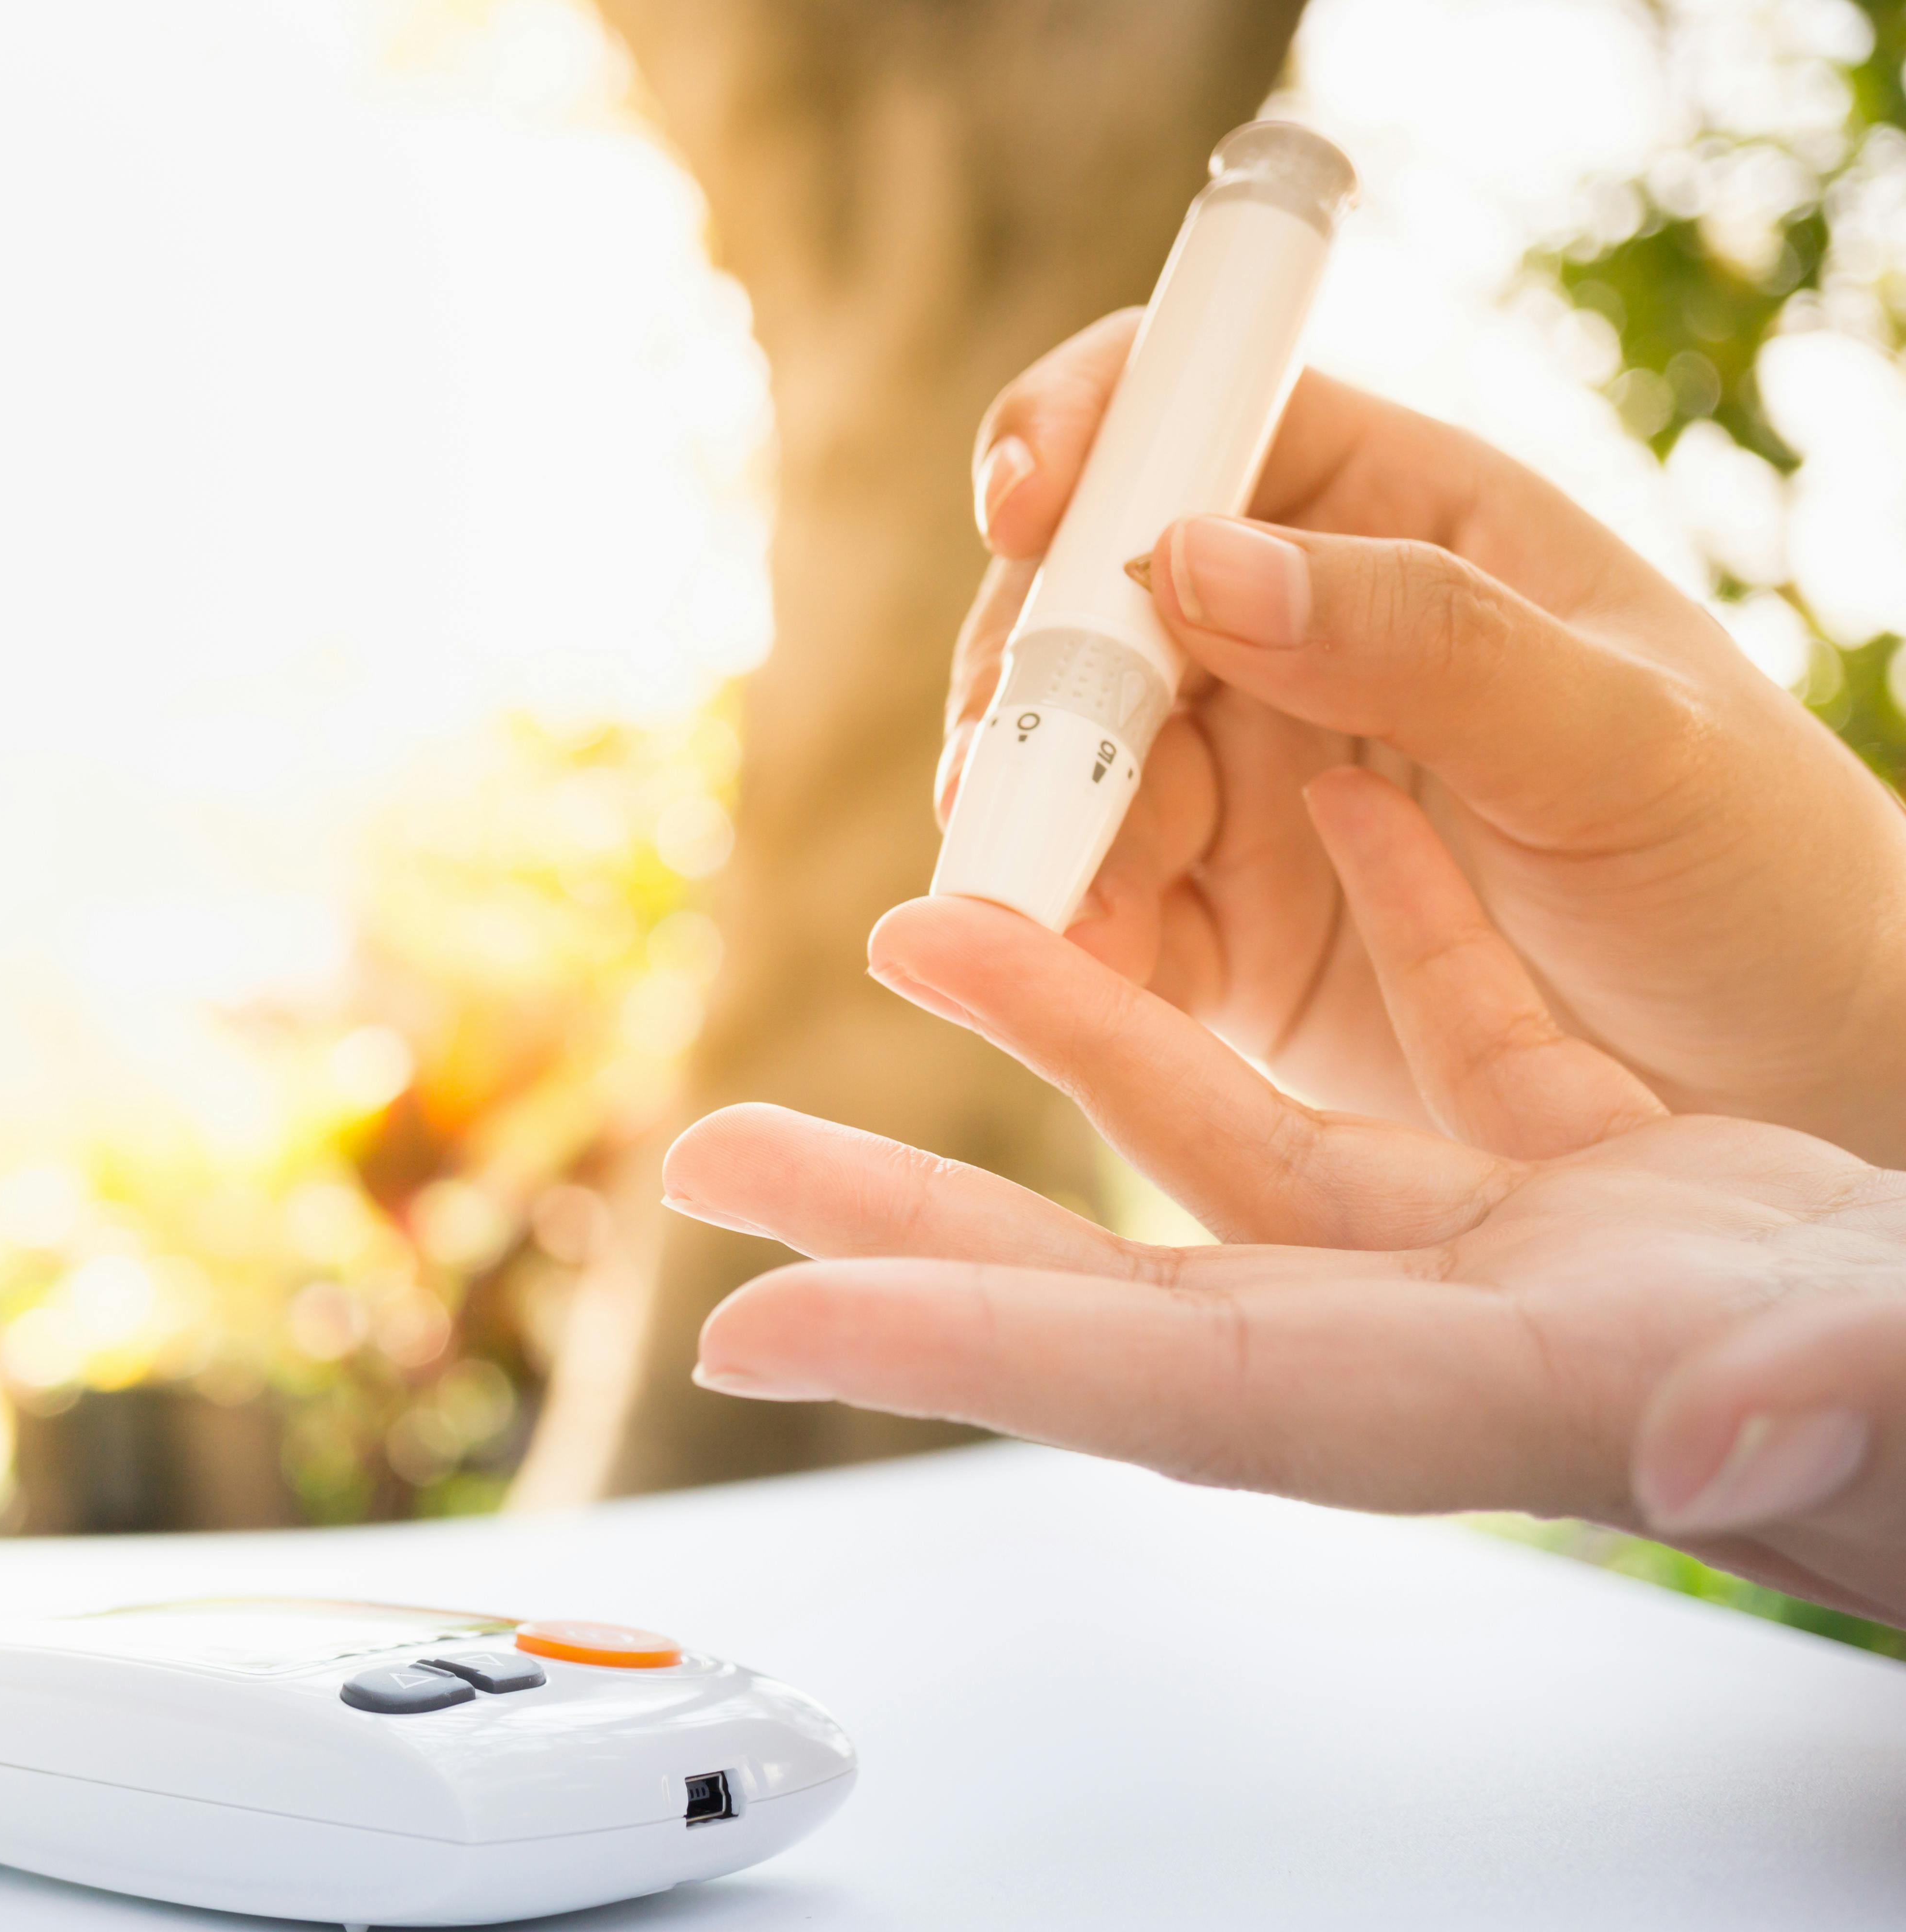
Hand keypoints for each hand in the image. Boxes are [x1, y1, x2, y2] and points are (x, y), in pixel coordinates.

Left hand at [666, 773, 1905, 1622]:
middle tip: (710, 1156)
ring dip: (1071, 1020)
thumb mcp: (1883, 1385)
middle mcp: (1413, 1329)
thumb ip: (1794, 1403)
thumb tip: (1721, 1428)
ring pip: (1219, 1127)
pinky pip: (1416, 1038)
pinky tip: (1308, 812)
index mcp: (1447, 1398)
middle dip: (901, 1213)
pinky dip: (1355, 921)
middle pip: (1101, 1265)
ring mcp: (1478, 1249)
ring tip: (926, 920)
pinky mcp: (1563, 1169)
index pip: (1147, 1379)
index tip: (757, 1329)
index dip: (948, 1351)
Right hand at [951, 313, 1905, 1162]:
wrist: (1791, 1081)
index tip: (1020, 508)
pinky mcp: (1216, 925)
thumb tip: (1185, 556)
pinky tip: (1067, 970)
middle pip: (1078, 599)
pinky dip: (1056, 936)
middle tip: (1008, 769)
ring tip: (1038, 895)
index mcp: (1394, 519)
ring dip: (1026, 816)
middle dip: (1026, 675)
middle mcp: (1291, 632)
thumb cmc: (1753, 868)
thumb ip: (1418, 637)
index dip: (1080, 430)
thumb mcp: (1620, 736)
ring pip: (1059, 760)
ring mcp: (1240, 779)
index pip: (1190, 408)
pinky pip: (1093, 911)